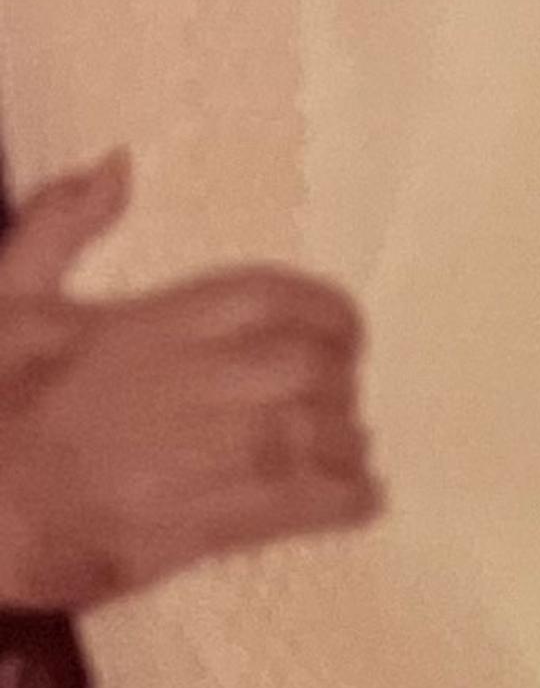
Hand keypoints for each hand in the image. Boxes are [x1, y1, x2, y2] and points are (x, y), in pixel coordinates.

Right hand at [0, 152, 379, 609]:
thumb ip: (62, 225)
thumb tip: (117, 163)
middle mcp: (204, 382)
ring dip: (343, 440)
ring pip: (325, 434)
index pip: (286, 300)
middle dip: (335, 382)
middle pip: (317, 367)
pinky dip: (347, 500)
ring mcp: (215, 455)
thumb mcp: (6, 301)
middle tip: (330, 395)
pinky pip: (314, 505)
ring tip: (338, 448)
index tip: (333, 335)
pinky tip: (356, 499)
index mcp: (162, 322)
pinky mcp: (212, 524)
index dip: (325, 317)